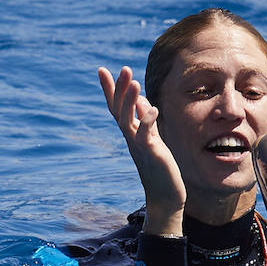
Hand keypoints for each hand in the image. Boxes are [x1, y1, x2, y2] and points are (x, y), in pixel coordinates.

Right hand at [99, 65, 185, 235]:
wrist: (165, 196)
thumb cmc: (160, 168)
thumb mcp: (152, 139)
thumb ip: (145, 120)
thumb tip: (142, 100)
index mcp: (131, 133)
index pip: (116, 107)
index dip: (109, 89)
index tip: (101, 70)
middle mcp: (131, 138)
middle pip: (119, 110)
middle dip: (119, 89)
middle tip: (124, 68)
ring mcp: (139, 146)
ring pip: (127, 121)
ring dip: (129, 101)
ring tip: (134, 82)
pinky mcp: (151, 154)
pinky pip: (146, 135)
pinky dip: (147, 121)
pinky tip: (153, 108)